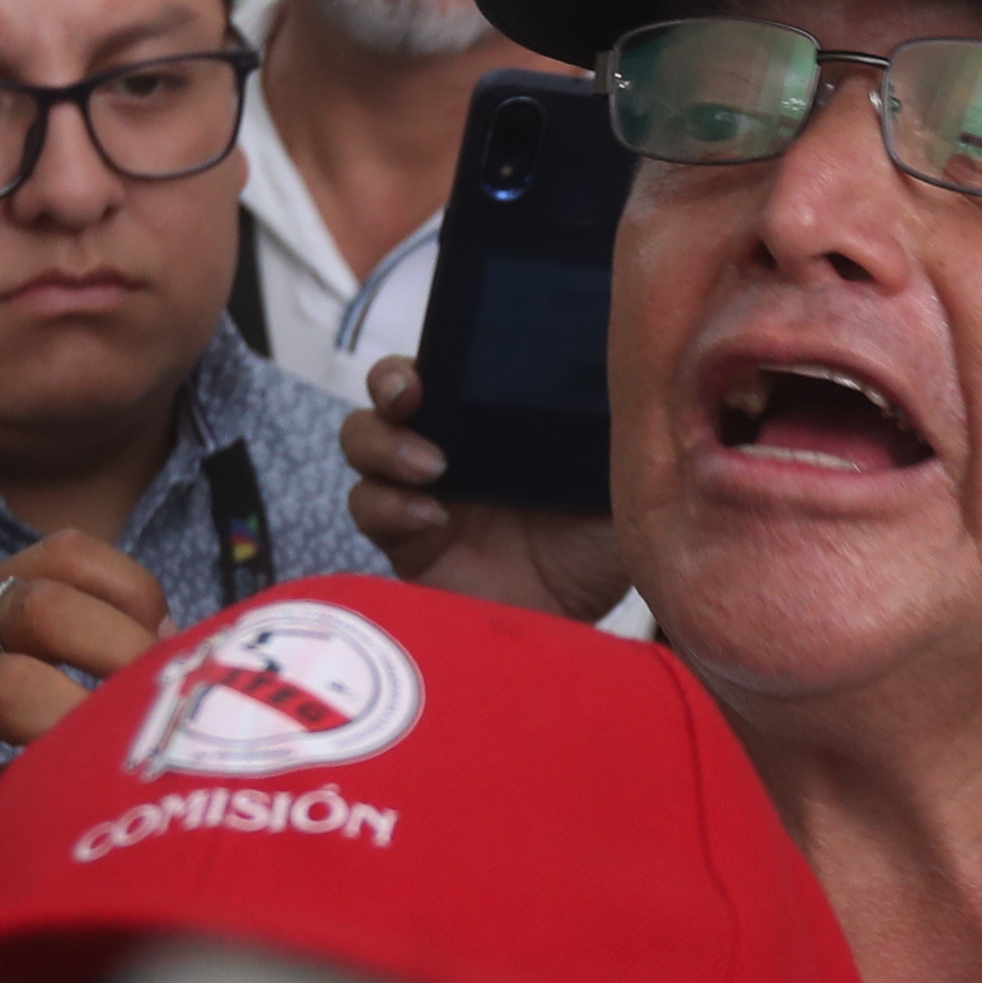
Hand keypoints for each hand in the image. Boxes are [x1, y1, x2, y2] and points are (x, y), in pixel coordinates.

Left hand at [0, 536, 158, 877]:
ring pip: (50, 607)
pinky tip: (157, 638)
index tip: (109, 856)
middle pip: (14, 695)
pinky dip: (130, 590)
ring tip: (177, 698)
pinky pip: (71, 556)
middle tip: (160, 775)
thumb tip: (38, 887)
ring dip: (130, 653)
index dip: (52, 835)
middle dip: (96, 739)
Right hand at [340, 355, 633, 620]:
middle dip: (390, 382)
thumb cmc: (599, 548)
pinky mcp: (405, 543)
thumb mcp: (616, 476)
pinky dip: (387, 506)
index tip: (445, 349)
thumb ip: (606, 426)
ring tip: (430, 468)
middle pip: (391, 392)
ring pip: (365, 440)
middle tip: (413, 396)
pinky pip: (369, 509)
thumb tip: (616, 365)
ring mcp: (421, 491)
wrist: (579, 636)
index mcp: (495, 417)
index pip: (449, 363)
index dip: (436, 346)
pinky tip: (429, 517)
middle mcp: (451, 444)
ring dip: (384, 443)